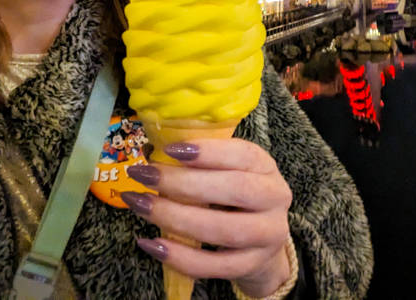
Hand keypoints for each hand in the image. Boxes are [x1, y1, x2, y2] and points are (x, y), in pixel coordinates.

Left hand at [122, 138, 293, 297]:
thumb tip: (149, 152)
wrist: (261, 241)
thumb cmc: (234, 196)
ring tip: (140, 205)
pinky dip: (180, 257)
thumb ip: (194, 161)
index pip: (242, 154)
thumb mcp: (224, 171)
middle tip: (145, 175)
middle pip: (235, 190)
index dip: (208, 152)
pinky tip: (151, 244)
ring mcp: (267, 235)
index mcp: (264, 166)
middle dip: (183, 183)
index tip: (170, 149)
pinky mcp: (252, 265)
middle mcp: (274, 198)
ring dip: (175, 218)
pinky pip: (214, 266)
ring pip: (223, 230)